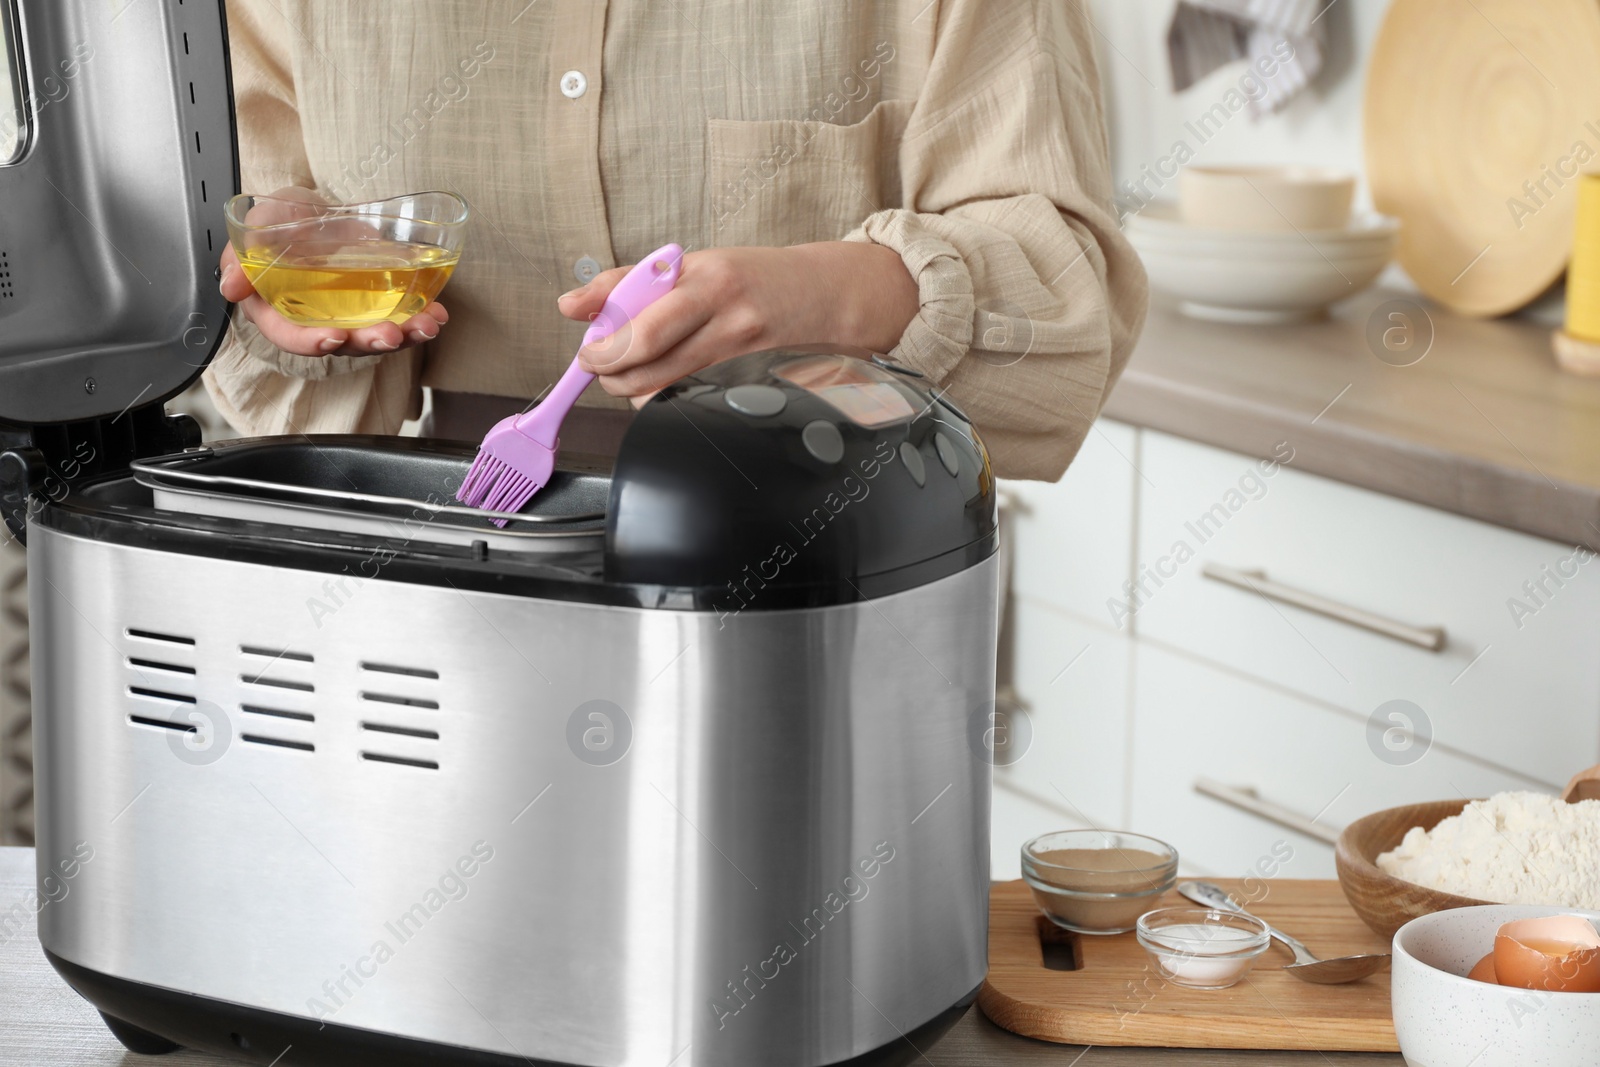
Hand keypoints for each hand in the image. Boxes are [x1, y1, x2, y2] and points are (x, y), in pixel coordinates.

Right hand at [218, 186, 449, 356]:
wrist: (313, 212)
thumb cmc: (280, 223)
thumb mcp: (257, 227)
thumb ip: (241, 255)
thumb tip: (232, 285)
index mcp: (278, 310)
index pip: (291, 337)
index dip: (311, 342)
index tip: (333, 338)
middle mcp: (317, 322)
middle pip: (343, 343)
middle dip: (369, 342)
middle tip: (390, 335)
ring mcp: (350, 317)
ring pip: (376, 336)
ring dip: (405, 335)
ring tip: (427, 324)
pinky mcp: (377, 306)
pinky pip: (400, 319)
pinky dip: (421, 318)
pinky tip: (438, 312)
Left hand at [557, 242, 918, 405]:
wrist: (821, 297)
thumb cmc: (751, 280)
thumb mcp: (691, 267)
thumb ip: (627, 284)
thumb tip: (571, 305)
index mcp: (705, 278)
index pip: (638, 317)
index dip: (603, 345)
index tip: (588, 352)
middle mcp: (724, 314)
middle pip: (646, 361)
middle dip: (611, 372)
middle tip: (604, 366)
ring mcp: (740, 352)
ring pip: (664, 388)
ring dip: (635, 388)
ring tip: (635, 370)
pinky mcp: (749, 381)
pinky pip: (690, 400)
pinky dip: (666, 397)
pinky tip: (669, 381)